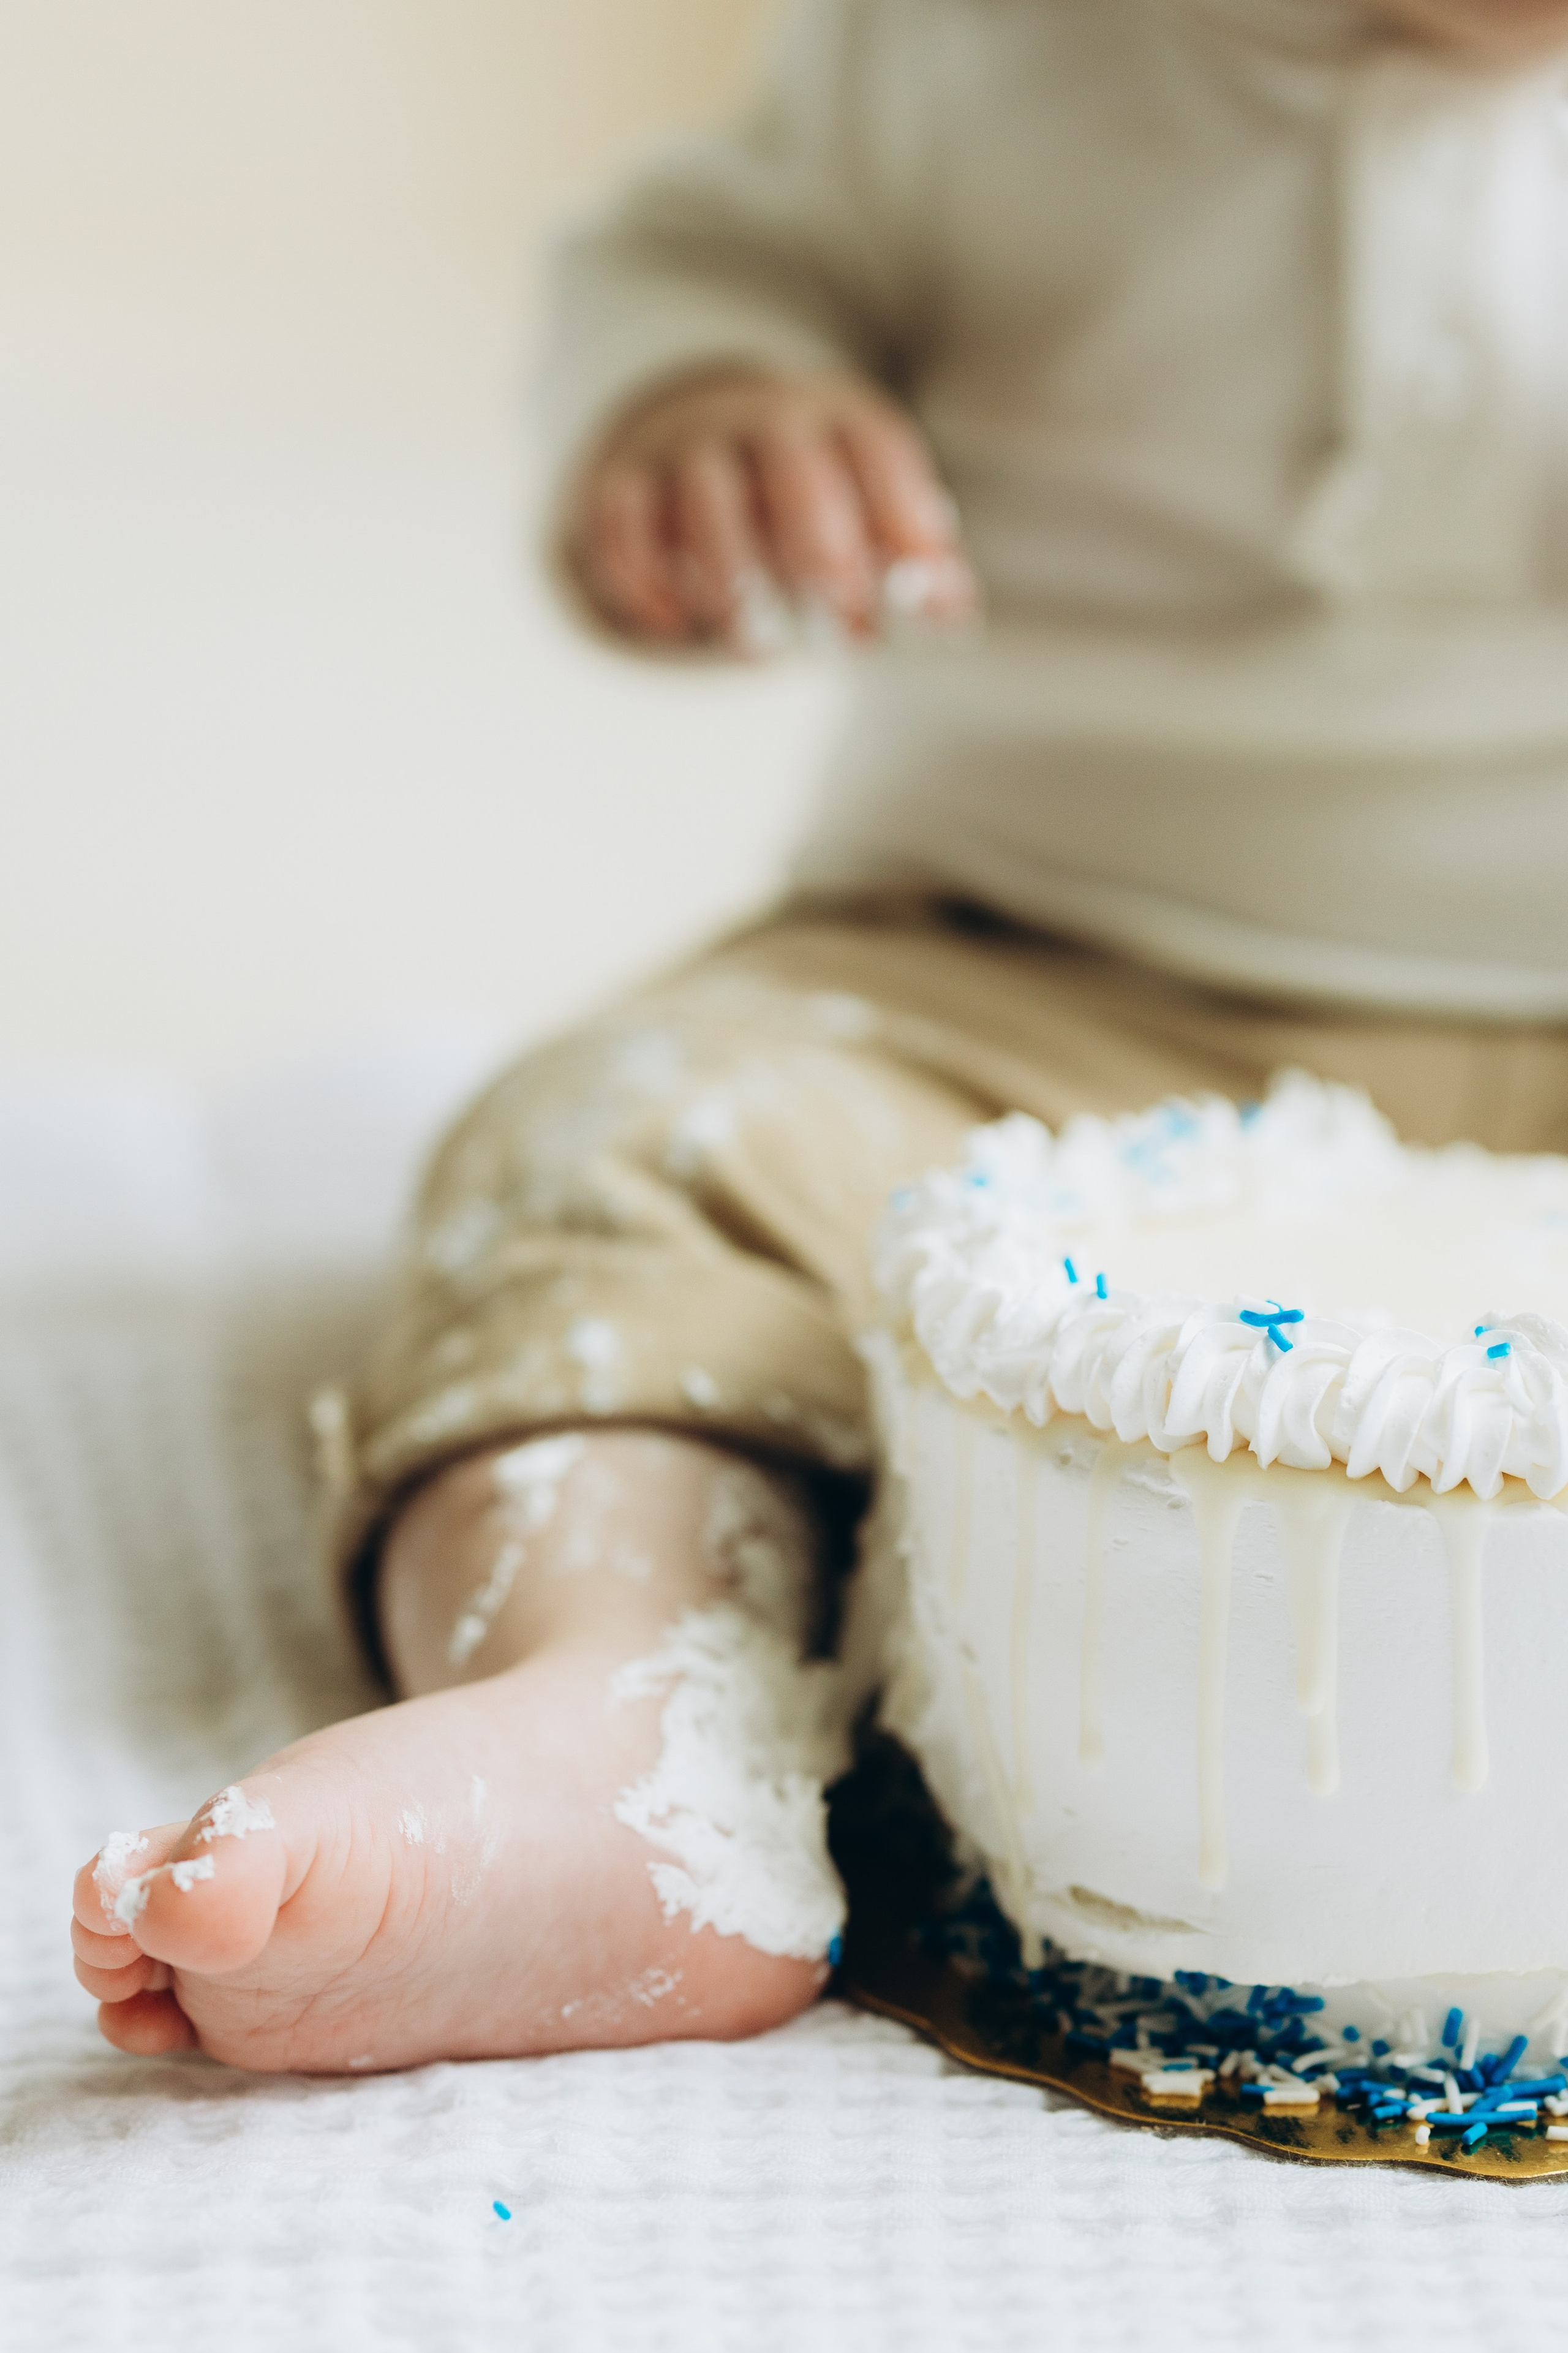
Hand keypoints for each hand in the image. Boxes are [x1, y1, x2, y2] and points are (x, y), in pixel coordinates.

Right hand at [566, 367, 978, 651]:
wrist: (703, 419)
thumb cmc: (807, 484)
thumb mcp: (866, 497)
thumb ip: (910, 556)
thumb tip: (954, 617)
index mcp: (834, 415)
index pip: (877, 451)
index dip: (904, 516)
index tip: (923, 589)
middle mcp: (759, 415)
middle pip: (792, 466)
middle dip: (823, 544)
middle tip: (846, 617)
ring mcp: (688, 442)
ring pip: (707, 497)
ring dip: (735, 576)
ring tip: (762, 646)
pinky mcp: (626, 476)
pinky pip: (623, 520)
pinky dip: (643, 576)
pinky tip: (675, 625)